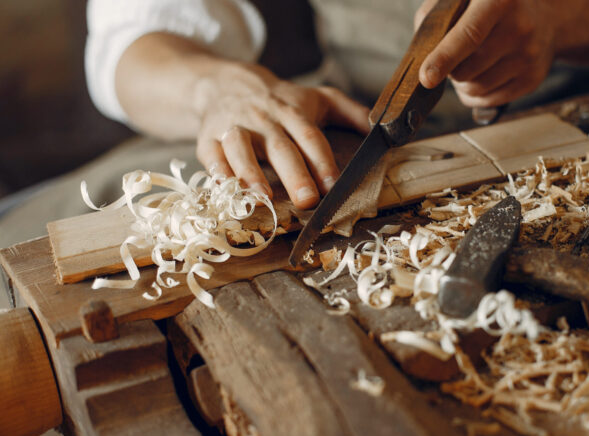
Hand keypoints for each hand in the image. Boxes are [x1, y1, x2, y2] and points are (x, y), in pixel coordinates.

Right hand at [195, 63, 369, 208]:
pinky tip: (226, 190)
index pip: (310, 136)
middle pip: (280, 147)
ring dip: (251, 174)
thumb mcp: (317, 97)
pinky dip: (216, 173)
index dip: (323, 161)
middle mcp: (264, 119)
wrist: (224, 82)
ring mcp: (233, 127)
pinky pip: (210, 155)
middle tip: (308, 200)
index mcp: (293, 112)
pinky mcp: (207, 138)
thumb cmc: (280, 99)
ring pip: (241, 149)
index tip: (335, 185)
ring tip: (262, 199)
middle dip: (295, 174)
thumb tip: (381, 129)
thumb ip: (350, 112)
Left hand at [415, 0, 555, 107]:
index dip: (444, 58)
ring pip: (476, 89)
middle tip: (454, 58)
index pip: (468, 35)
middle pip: (466, 70)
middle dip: (450, 71)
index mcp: (498, 0)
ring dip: (462, 84)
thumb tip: (422, 52)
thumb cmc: (492, 6)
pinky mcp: (534, 78)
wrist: (545, 16)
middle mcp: (520, 27)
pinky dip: (476, 95)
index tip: (426, 78)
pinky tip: (480, 77)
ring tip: (468, 65)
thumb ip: (438, 14)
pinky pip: (490, 101)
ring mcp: (529, 55)